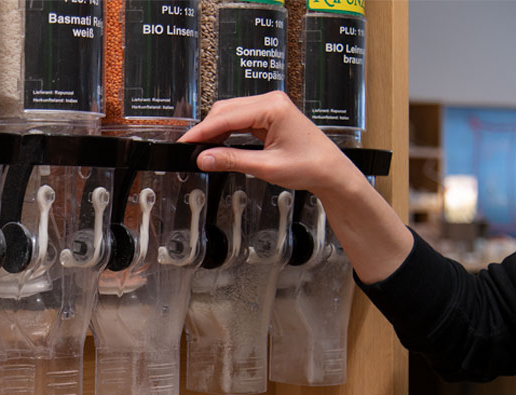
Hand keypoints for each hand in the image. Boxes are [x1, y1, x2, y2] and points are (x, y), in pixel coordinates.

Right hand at [181, 91, 413, 283]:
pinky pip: (240, 119)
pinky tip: (218, 145)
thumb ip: (232, 160)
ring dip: (215, 131)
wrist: (331, 171)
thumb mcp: (266, 167)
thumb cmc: (310, 165)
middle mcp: (270, 101)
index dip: (202, 131)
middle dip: (206, 130)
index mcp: (272, 107)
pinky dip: (226, 132)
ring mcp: (270, 107)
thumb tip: (204, 158)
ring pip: (230, 114)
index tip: (184, 142)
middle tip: (189, 149)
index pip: (226, 116)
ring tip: (201, 150)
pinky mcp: (269, 115)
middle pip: (225, 110)